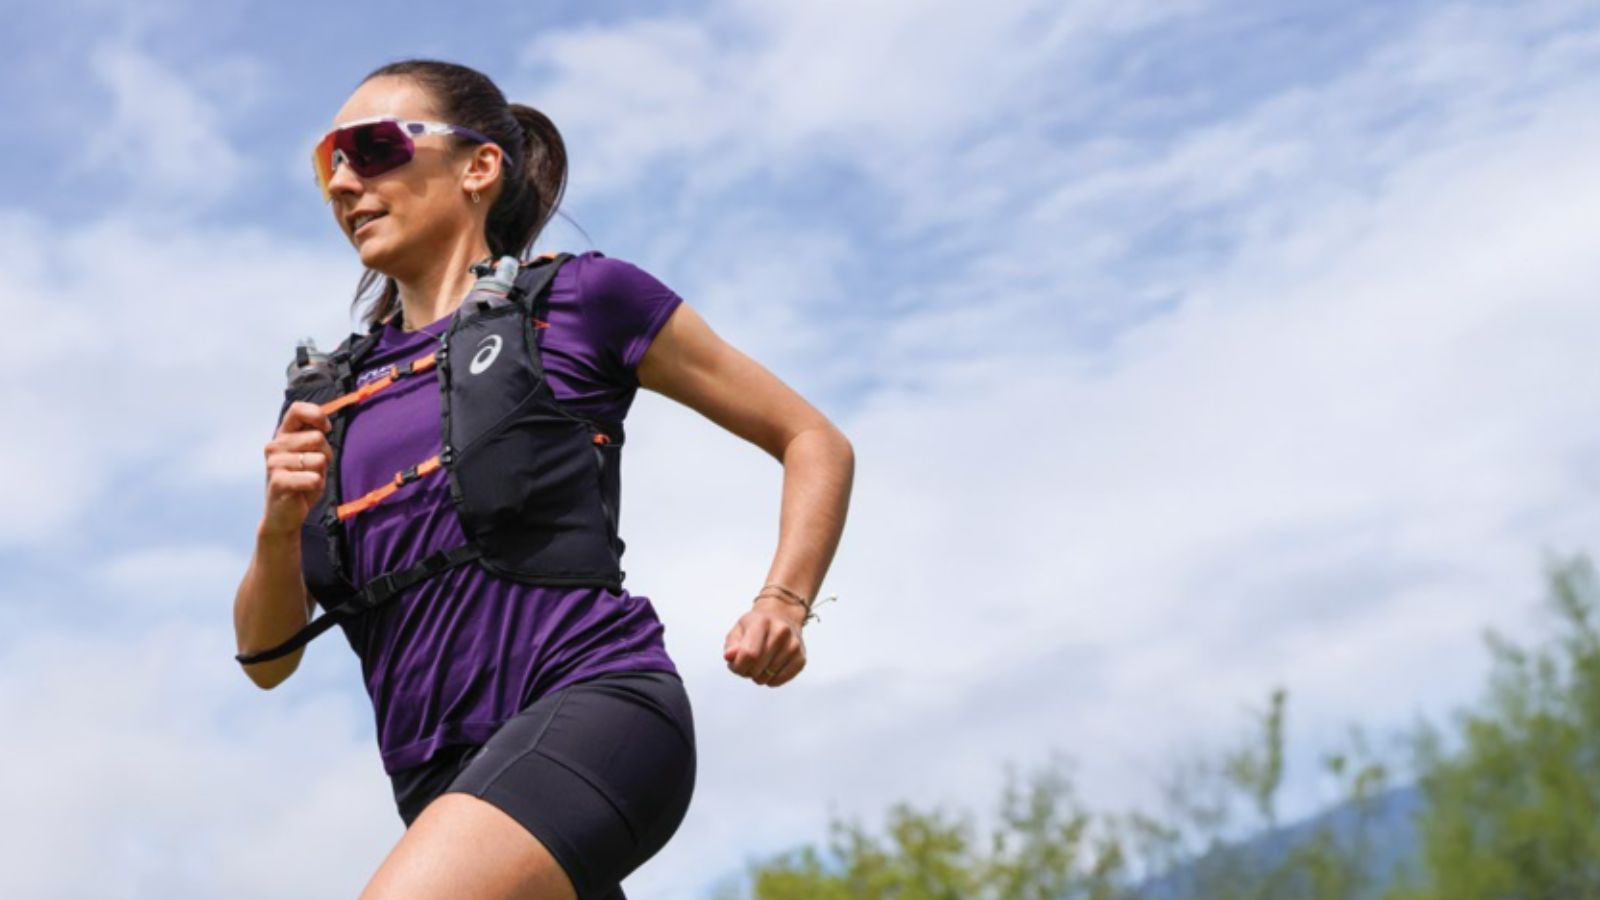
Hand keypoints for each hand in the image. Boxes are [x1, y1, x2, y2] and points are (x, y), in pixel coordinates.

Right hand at [262, 401, 333, 535]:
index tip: (326, 429)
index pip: (297, 410)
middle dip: (326, 454)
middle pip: (317, 437)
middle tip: (315, 469)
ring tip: (308, 481)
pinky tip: (305, 491)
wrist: (284, 515)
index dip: (317, 416)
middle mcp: (275, 445)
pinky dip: (317, 485)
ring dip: (321, 473)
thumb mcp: (311, 455)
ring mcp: (274, 463)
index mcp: (283, 435)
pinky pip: (313, 478)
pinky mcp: (278, 482)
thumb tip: (324, 425)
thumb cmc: (302, 481)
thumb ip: (315, 437)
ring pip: (318, 459)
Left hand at [724, 595, 807, 686]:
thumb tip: (729, 657)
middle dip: (746, 671)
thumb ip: (731, 645)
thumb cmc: (756, 626)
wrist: (782, 616)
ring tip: (759, 664)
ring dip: (758, 676)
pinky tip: (769, 669)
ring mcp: (794, 645)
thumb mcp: (739, 630)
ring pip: (767, 676)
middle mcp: (781, 631)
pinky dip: (770, 680)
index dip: (738, 665)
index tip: (735, 664)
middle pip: (757, 667)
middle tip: (747, 663)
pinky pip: (779, 680)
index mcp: (762, 621)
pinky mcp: (801, 658)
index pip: (749, 654)